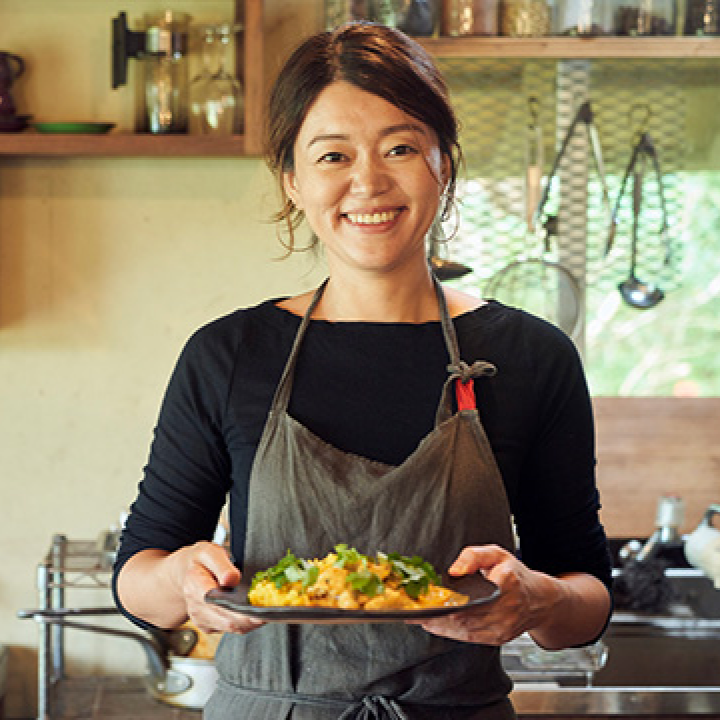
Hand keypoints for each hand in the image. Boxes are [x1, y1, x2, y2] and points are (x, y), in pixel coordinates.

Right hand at [179, 541, 264, 635]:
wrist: (186, 572)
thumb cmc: (200, 561)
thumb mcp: (208, 552)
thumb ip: (221, 564)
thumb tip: (232, 579)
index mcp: (195, 586)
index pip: (218, 605)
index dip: (240, 612)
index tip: (258, 613)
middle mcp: (196, 607)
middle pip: (228, 622)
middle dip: (251, 620)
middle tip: (272, 613)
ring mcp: (201, 619)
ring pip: (231, 628)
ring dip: (250, 623)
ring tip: (267, 612)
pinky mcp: (209, 625)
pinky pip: (230, 628)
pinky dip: (245, 623)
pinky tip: (254, 614)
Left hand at [407, 545, 559, 645]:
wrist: (539, 599)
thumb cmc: (514, 574)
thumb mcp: (496, 554)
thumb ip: (473, 556)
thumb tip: (454, 570)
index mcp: (507, 582)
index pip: (473, 597)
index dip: (448, 602)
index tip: (427, 601)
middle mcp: (507, 608)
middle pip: (465, 616)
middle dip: (437, 615)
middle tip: (414, 611)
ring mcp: (504, 626)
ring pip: (465, 630)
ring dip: (440, 626)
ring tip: (421, 618)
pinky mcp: (499, 638)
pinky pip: (471, 637)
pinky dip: (451, 633)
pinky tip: (437, 625)